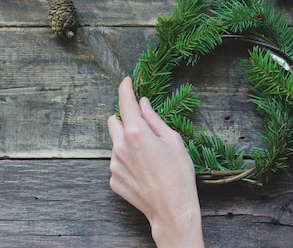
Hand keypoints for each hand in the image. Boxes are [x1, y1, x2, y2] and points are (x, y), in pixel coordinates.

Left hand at [108, 77, 203, 247]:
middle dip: (126, 120)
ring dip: (127, 142)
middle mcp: (120, 146)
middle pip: (114, 122)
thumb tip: (143, 104)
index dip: (125, 89)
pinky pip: (117, 162)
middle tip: (145, 129)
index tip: (126, 81)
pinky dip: (127, 161)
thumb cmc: (178, 174)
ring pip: (116, 143)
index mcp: (136, 133)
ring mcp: (114, 164)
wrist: (172, 210)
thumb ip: (154, 119)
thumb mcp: (173, 141)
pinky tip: (145, 171)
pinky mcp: (113, 179)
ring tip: (149, 157)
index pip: (125, 103)